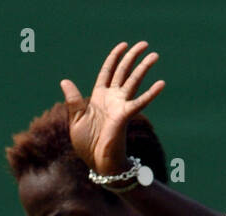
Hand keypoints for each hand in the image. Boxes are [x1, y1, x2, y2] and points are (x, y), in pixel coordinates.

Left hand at [60, 40, 165, 177]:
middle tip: (144, 44)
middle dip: (132, 57)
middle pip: (123, 72)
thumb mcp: (76, 119)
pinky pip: (140, 102)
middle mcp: (111, 98)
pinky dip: (150, 93)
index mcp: (98, 97)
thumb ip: (73, 100)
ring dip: (143, 68)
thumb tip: (65, 81)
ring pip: (133, 82)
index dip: (114, 57)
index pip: (107, 71)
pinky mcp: (125, 115)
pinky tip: (161, 83)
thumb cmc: (86, 144)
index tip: (123, 45)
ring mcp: (120, 105)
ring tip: (154, 55)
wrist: (97, 162)